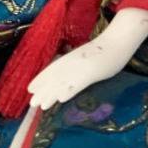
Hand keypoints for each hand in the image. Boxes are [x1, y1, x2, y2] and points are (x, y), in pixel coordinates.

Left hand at [27, 7, 147, 109]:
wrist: (118, 41)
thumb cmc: (105, 50)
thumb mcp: (86, 56)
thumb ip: (76, 63)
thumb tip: (65, 74)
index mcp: (72, 57)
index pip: (52, 68)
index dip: (41, 79)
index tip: (29, 89)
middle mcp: (73, 61)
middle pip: (55, 77)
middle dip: (43, 90)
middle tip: (31, 104)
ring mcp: (82, 66)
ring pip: (63, 81)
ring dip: (52, 94)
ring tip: (42, 106)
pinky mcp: (92, 71)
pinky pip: (79, 83)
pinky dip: (70, 90)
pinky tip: (61, 99)